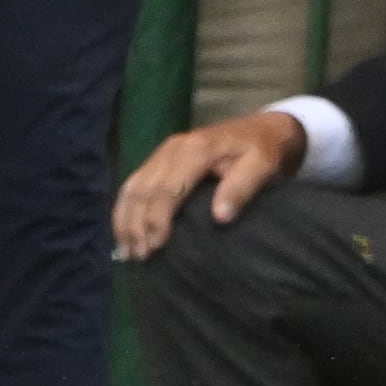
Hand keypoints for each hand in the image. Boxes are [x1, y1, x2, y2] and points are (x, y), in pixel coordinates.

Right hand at [111, 111, 298, 260]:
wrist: (262, 128)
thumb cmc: (262, 151)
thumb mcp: (262, 166)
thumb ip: (242, 187)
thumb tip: (219, 216)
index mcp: (196, 149)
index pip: (168, 188)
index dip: (158, 218)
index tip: (157, 247)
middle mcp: (172, 148)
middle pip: (145, 189)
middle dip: (138, 224)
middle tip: (140, 257)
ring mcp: (163, 151)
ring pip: (133, 186)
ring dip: (126, 219)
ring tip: (127, 251)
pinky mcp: (159, 157)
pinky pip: (133, 182)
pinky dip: (124, 208)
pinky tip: (123, 230)